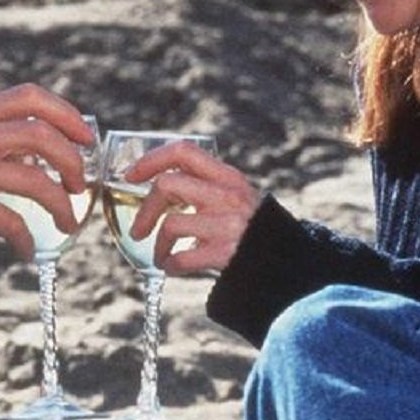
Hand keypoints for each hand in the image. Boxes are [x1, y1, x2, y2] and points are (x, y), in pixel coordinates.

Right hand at [0, 84, 96, 261]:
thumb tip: (36, 158)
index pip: (27, 97)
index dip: (66, 114)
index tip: (85, 137)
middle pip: (41, 134)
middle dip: (72, 161)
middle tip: (79, 186)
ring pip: (36, 178)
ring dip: (61, 204)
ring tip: (66, 224)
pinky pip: (13, 220)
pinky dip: (27, 239)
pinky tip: (26, 251)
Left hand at [123, 141, 259, 274]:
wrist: (287, 263)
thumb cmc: (255, 231)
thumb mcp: (237, 198)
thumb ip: (207, 187)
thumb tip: (160, 188)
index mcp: (228, 177)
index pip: (183, 151)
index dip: (151, 160)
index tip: (132, 175)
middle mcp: (227, 195)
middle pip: (167, 185)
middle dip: (145, 210)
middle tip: (138, 230)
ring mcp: (227, 224)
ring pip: (171, 224)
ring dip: (158, 244)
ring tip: (160, 255)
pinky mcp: (226, 253)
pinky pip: (181, 258)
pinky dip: (170, 265)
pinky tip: (173, 268)